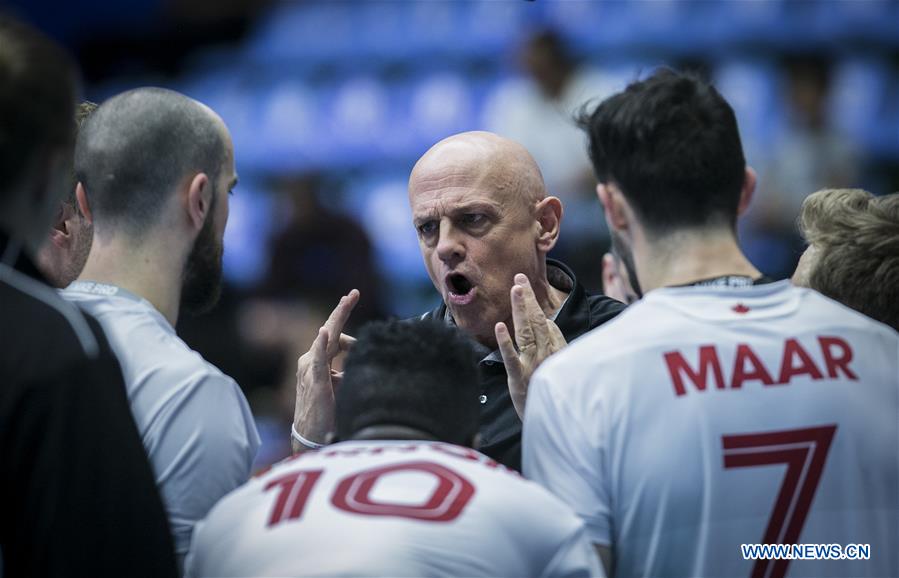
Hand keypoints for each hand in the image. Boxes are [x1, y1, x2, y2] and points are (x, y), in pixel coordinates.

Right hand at [293, 290, 358, 451]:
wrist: (310, 437)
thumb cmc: (326, 413)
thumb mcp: (342, 386)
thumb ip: (349, 370)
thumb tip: (365, 358)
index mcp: (318, 362)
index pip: (334, 338)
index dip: (347, 325)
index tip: (354, 300)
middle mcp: (311, 360)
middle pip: (330, 331)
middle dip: (342, 310)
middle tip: (353, 293)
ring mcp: (310, 368)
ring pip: (326, 337)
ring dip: (337, 318)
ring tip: (347, 301)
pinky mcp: (313, 379)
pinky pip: (316, 358)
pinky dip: (320, 344)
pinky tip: (323, 333)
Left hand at [495, 274, 566, 418]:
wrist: (554, 421)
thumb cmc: (552, 392)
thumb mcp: (557, 365)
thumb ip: (554, 342)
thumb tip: (548, 321)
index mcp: (555, 350)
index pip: (543, 321)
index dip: (533, 302)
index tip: (524, 285)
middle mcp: (546, 354)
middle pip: (536, 321)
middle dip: (527, 299)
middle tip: (519, 278)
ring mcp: (532, 365)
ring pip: (526, 332)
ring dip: (520, 310)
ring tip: (515, 290)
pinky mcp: (518, 377)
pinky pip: (511, 357)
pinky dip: (506, 341)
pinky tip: (500, 326)